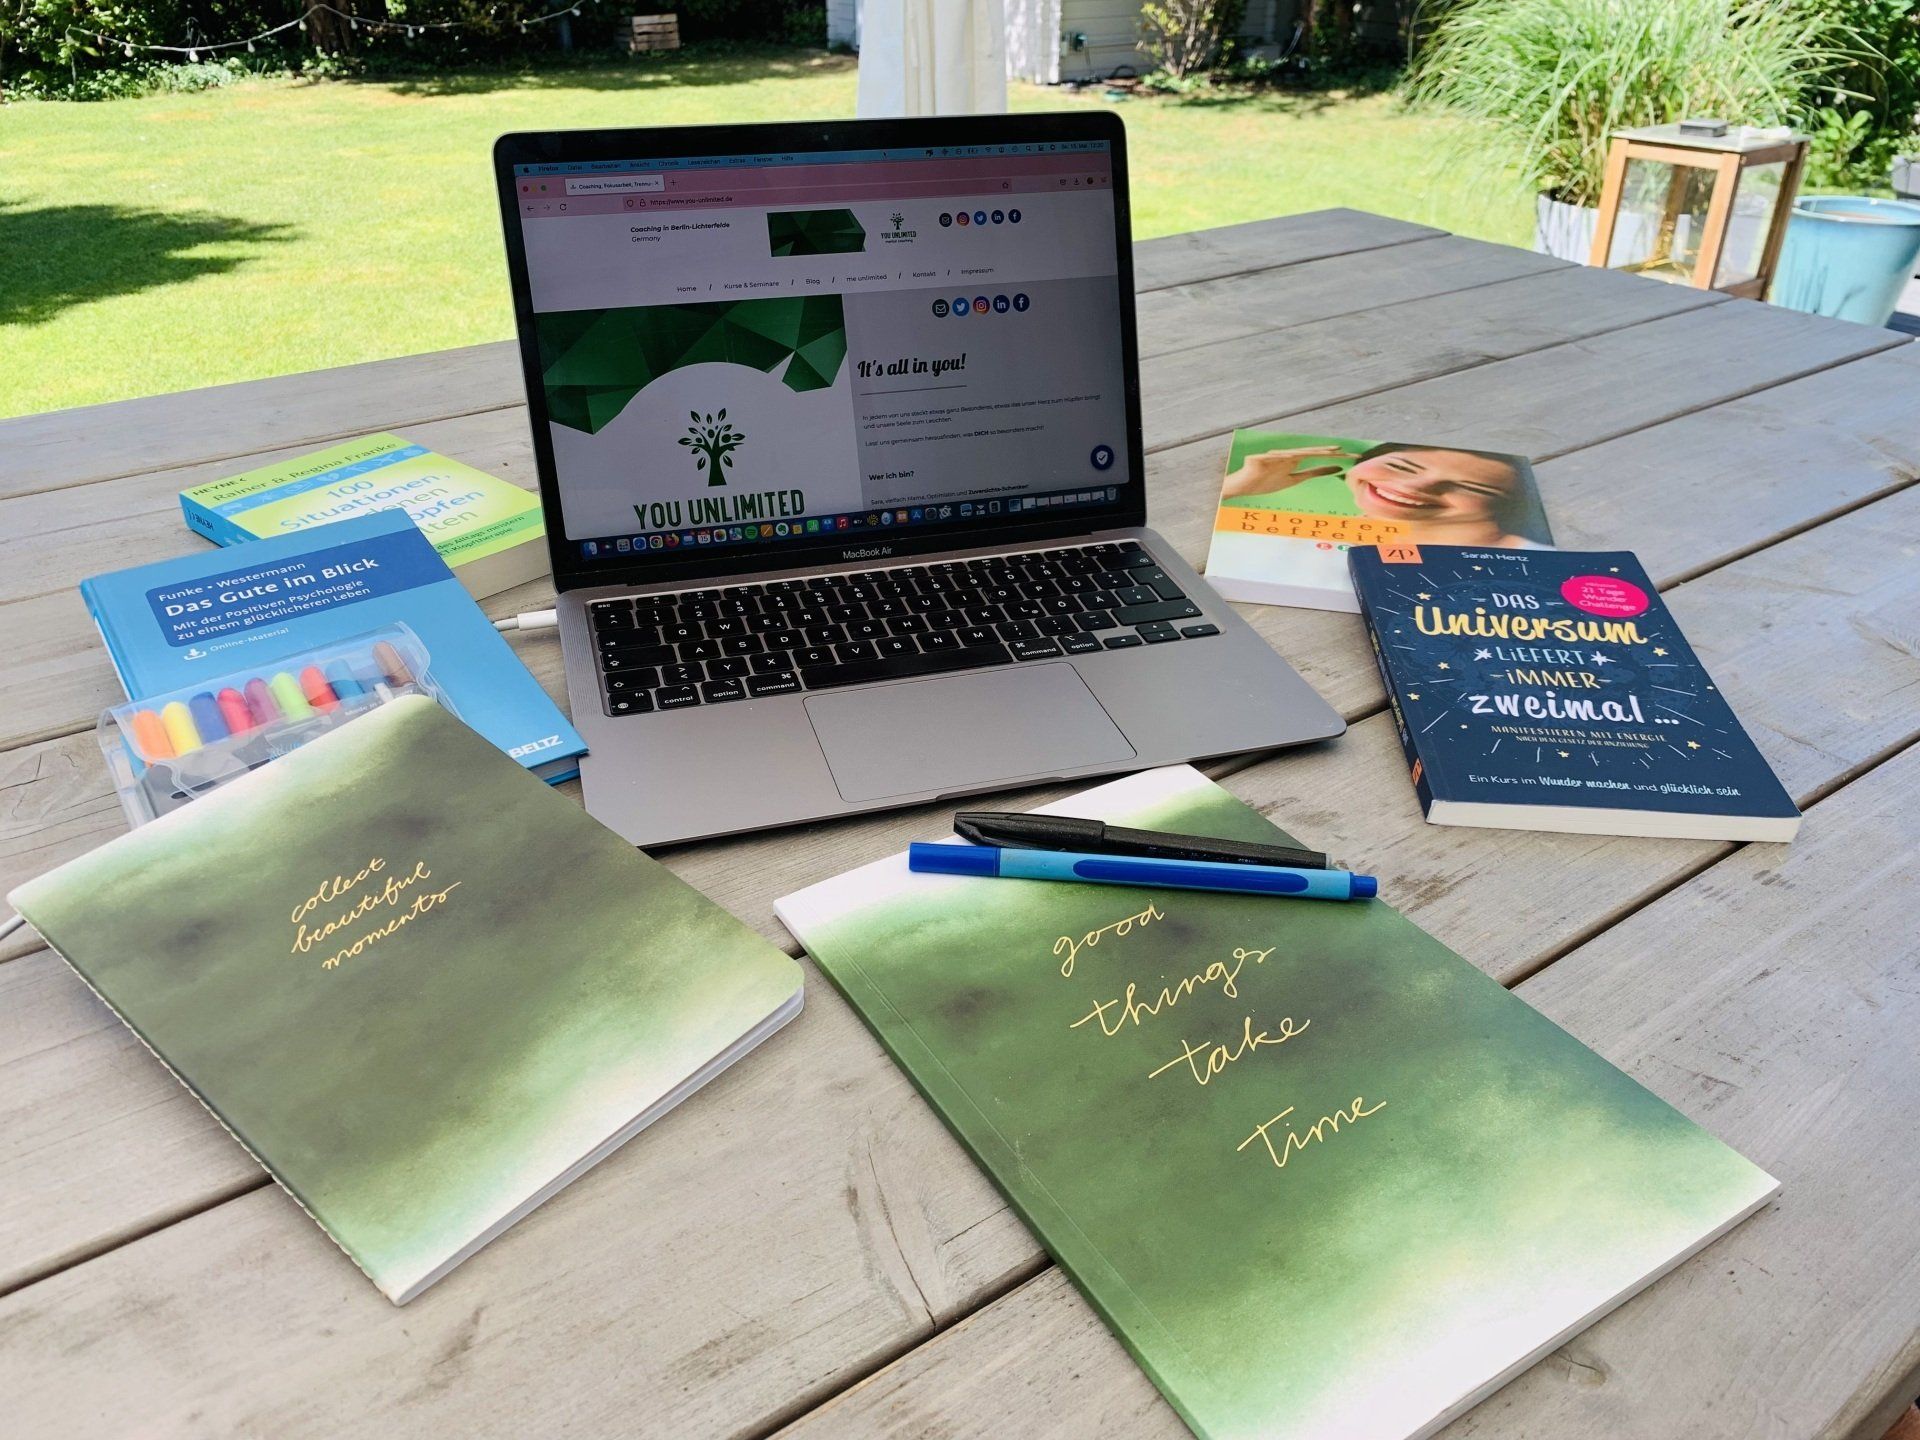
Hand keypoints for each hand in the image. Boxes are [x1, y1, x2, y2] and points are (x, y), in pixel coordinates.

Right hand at [1219, 446, 1348, 498]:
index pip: (1318, 456)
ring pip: (1293, 453)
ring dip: (1308, 452)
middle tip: (1346, 452)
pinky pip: (1271, 458)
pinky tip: (1292, 456)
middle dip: (1327, 452)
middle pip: (1310, 452)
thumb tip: (1335, 469)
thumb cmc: (1267, 481)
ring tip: (1325, 452)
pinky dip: (1281, 457)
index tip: (1352, 457)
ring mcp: (1272, 457)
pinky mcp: (1258, 460)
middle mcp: (1286, 455)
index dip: (1334, 456)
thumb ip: (1314, 472)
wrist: (1242, 486)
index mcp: (1294, 459)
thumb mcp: (1294, 479)